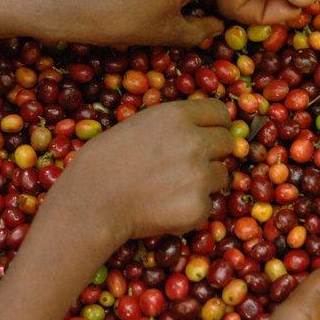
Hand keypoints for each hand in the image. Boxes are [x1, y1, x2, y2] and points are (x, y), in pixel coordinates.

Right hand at [61, 99, 233, 240]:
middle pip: (228, 142)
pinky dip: (192, 207)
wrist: (92, 202)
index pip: (220, 112)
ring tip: (170, 187)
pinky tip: (165, 206)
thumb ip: (174, 124)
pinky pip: (208, 204)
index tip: (209, 133)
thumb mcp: (139, 124)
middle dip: (214, 152)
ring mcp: (200, 175)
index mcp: (177, 116)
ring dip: (204, 181)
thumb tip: (204, 129)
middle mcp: (195, 142)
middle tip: (188, 164)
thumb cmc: (105, 161)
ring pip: (221, 174)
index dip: (215, 124)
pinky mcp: (199, 206)